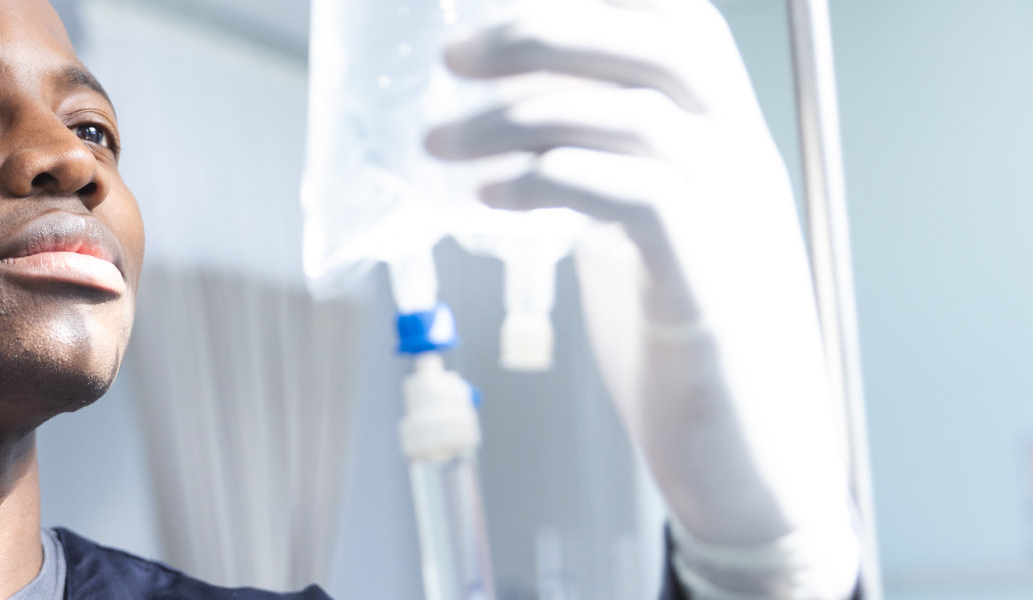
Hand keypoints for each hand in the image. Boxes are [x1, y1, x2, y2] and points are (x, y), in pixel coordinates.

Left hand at [425, 0, 857, 595]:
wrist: (750, 459)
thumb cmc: (684, 343)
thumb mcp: (638, 230)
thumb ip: (597, 170)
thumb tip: (514, 128)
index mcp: (726, 139)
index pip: (679, 24)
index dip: (593, 3)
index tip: (494, 12)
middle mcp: (741, 161)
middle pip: (662, 43)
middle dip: (546, 31)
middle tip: (453, 54)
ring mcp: (734, 219)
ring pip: (630, 117)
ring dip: (514, 118)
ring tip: (438, 141)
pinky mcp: (706, 284)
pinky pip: (634, 198)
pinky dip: (548, 184)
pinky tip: (487, 198)